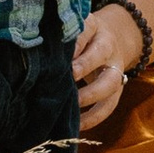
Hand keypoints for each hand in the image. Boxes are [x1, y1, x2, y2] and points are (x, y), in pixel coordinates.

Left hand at [71, 0, 143, 133]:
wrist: (115, 37)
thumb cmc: (83, 36)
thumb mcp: (74, 28)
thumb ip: (60, 37)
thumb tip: (36, 53)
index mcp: (95, 27)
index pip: (85, 30)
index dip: (74, 42)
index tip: (60, 54)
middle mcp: (108, 46)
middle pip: (101, 54)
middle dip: (85, 65)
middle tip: (69, 76)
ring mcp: (115, 68)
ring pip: (110, 82)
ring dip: (91, 95)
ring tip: (73, 105)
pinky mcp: (117, 89)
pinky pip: (109, 105)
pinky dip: (94, 117)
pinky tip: (77, 125)